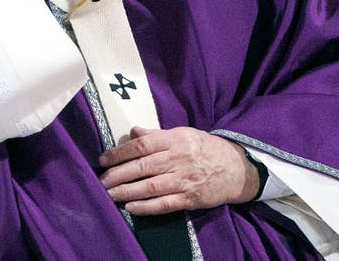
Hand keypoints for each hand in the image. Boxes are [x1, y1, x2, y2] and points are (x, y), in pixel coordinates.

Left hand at [98, 126, 259, 215]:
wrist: (237, 168)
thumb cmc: (205, 149)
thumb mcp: (184, 134)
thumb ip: (157, 134)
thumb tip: (133, 131)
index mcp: (175, 139)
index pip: (142, 145)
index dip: (120, 153)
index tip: (104, 159)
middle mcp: (179, 159)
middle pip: (143, 166)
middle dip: (118, 174)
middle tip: (101, 181)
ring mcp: (185, 180)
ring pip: (151, 186)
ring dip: (127, 191)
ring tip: (110, 195)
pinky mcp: (190, 198)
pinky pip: (164, 204)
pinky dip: (146, 206)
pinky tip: (130, 207)